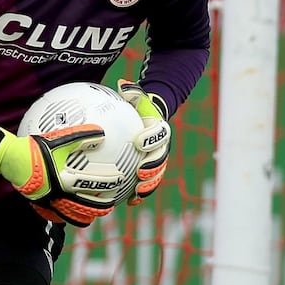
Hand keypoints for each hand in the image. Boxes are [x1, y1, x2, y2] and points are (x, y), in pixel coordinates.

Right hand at [0, 122, 116, 226]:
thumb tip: (101, 133)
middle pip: (85, 208)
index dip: (108, 181)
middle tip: (113, 203)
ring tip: (98, 212)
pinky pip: (58, 216)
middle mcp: (58, 195)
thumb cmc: (34, 147)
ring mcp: (49, 203)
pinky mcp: (41, 206)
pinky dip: (69, 216)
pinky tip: (75, 212)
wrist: (9, 159)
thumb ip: (80, 136)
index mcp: (64, 179)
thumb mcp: (58, 139)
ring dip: (87, 216)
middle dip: (102, 207)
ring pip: (72, 217)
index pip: (92, 183)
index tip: (120, 178)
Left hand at [117, 79, 170, 205]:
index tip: (138, 141)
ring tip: (138, 191)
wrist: (152, 119)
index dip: (150, 138)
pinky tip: (129, 202)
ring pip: (157, 174)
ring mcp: (158, 159)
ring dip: (149, 183)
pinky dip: (140, 193)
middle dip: (153, 167)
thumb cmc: (140, 108)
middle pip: (161, 158)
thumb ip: (132, 92)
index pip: (159, 133)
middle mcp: (162, 146)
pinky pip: (148, 184)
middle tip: (140, 171)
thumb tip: (123, 83)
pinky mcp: (151, 170)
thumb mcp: (137, 97)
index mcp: (159, 129)